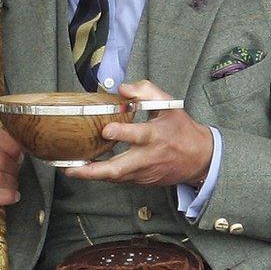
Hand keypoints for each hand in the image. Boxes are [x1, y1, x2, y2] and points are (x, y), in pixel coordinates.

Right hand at [0, 128, 22, 255]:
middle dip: (14, 170)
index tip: (18, 156)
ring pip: (1, 177)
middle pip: (1, 159)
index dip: (14, 146)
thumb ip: (3, 152)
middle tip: (12, 178)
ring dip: (12, 186)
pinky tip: (10, 197)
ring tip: (9, 189)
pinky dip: (8, 196)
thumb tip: (23, 148)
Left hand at [63, 80, 212, 186]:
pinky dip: (103, 176)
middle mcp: (148, 157)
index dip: (121, 133)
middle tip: (72, 167)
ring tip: (70, 169)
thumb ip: (146, 91)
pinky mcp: (142, 181)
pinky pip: (120, 179)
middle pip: (119, 169)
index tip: (105, 129)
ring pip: (116, 178)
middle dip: (94, 170)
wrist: (201, 159)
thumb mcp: (169, 105)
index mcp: (156, 136)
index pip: (137, 136)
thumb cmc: (181, 129)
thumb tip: (122, 89)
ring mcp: (144, 172)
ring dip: (92, 175)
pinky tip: (85, 170)